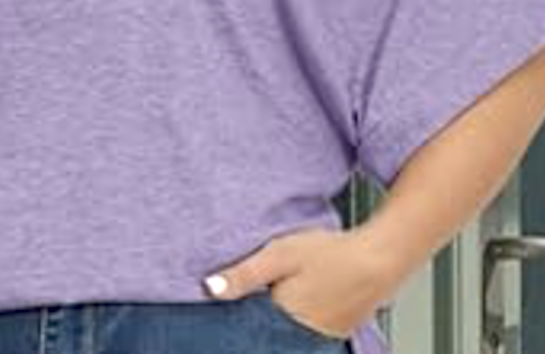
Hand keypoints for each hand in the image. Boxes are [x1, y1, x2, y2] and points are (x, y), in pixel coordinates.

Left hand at [200, 226, 401, 339]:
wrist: (380, 257)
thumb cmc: (331, 253)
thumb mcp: (279, 255)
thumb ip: (244, 275)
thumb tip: (210, 289)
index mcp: (282, 319)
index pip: (247, 328)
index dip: (236, 315)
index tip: (229, 308)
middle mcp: (302, 336)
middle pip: (266, 332)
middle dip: (257, 319)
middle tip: (268, 291)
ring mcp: (322, 337)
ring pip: (287, 332)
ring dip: (280, 320)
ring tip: (288, 293)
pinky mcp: (336, 333)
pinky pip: (308, 331)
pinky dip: (299, 319)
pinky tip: (303, 298)